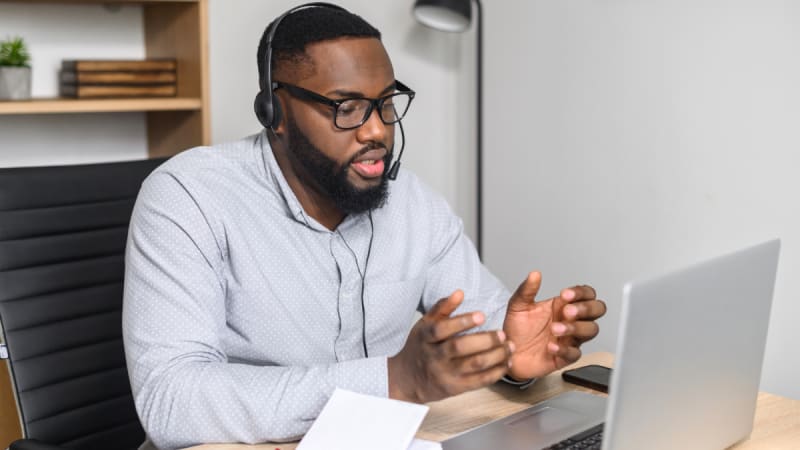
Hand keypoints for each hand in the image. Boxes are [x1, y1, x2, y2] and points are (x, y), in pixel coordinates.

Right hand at [388, 290, 514, 402]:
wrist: (408, 380)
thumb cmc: (420, 348)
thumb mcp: (424, 325)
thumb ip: (442, 308)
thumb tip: (460, 292)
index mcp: (426, 338)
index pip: (441, 329)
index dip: (462, 322)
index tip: (481, 315)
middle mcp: (435, 357)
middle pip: (460, 347)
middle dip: (485, 340)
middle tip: (502, 333)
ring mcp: (446, 374)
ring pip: (474, 364)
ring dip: (496, 355)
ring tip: (509, 346)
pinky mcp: (456, 388)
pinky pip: (480, 381)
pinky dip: (496, 371)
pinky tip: (506, 362)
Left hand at [503, 272, 605, 379]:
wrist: (509, 352)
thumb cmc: (517, 329)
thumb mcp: (518, 305)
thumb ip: (526, 290)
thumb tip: (534, 274)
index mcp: (562, 305)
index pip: (586, 294)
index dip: (581, 293)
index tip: (565, 295)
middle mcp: (570, 320)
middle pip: (597, 310)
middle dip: (586, 308)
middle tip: (567, 311)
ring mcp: (570, 338)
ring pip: (591, 330)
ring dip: (576, 327)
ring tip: (555, 329)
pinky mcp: (565, 356)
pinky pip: (575, 353)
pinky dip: (564, 349)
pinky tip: (551, 346)